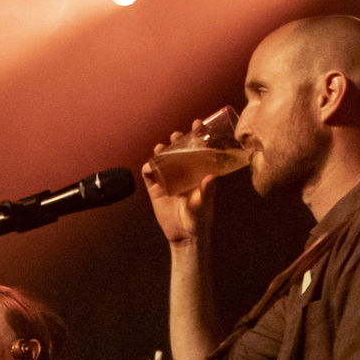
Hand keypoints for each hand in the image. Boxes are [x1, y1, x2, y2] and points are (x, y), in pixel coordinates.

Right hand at [142, 121, 218, 247]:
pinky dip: (148, 168)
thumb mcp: (205, 204)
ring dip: (161, 151)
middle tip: (178, 135)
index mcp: (197, 172)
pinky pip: (148, 175)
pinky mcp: (155, 190)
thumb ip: (208, 192)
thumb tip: (211, 177)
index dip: (197, 135)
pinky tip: (150, 165)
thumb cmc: (199, 219)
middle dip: (177, 139)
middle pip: (178, 150)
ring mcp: (167, 180)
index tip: (198, 124)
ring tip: (162, 147)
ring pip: (162, 159)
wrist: (184, 235)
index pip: (197, 149)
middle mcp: (182, 173)